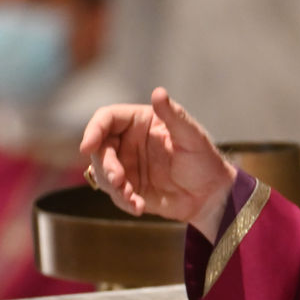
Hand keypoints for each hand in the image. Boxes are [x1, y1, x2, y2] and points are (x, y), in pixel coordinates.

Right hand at [79, 88, 235, 240]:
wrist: (211, 196)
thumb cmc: (205, 161)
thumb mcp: (191, 136)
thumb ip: (173, 115)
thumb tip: (158, 92)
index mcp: (140, 122)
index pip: (107, 119)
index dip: (93, 130)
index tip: (87, 146)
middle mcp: (129, 142)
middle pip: (100, 148)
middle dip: (105, 165)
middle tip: (118, 179)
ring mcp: (128, 166)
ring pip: (103, 173)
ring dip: (113, 186)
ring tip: (133, 197)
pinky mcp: (130, 188)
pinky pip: (115, 194)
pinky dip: (123, 201)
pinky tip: (138, 206)